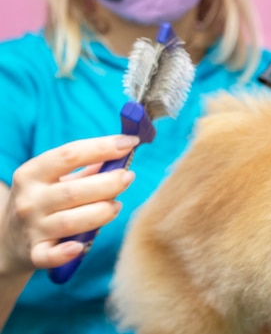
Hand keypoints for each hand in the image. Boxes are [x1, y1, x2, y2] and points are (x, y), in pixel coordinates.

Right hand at [0, 135, 138, 276]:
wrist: (8, 240)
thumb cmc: (44, 202)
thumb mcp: (55, 180)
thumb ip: (87, 169)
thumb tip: (123, 152)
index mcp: (32, 173)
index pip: (69, 155)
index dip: (102, 147)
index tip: (130, 141)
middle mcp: (30, 200)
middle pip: (74, 191)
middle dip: (109, 183)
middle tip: (128, 177)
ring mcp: (31, 228)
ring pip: (71, 221)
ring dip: (102, 212)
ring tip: (117, 205)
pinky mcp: (34, 254)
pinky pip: (50, 256)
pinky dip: (66, 252)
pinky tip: (80, 246)